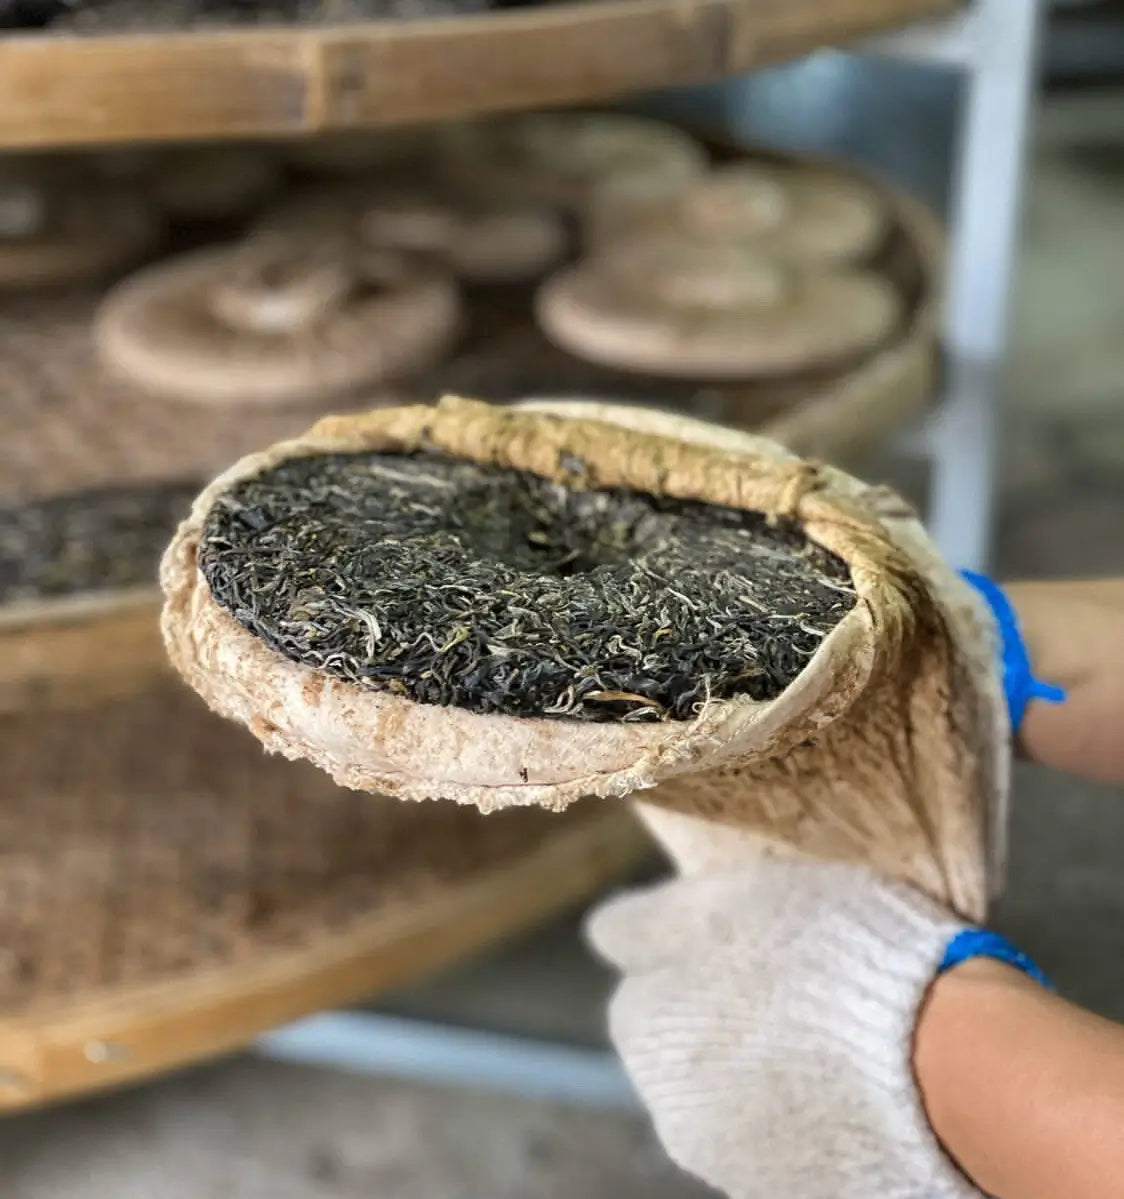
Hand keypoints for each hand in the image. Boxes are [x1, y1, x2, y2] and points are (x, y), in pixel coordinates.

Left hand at [587, 855, 979, 1198]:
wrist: (948, 1065)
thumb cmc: (832, 957)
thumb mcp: (724, 901)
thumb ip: (649, 924)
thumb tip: (602, 934)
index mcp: (648, 1033)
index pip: (639, 990)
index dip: (690, 957)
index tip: (739, 940)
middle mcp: (677, 1113)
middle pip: (685, 1049)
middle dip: (722, 1016)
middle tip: (795, 978)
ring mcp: (741, 1167)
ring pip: (737, 1096)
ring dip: (768, 1064)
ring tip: (839, 1029)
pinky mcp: (803, 1197)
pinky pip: (791, 1138)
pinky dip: (812, 1111)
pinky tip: (862, 1083)